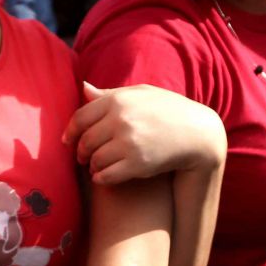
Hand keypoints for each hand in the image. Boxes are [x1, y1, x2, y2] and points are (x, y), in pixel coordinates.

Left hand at [65, 83, 226, 185]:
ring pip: (95, 159)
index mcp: (118, 100)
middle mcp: (121, 120)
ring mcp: (129, 142)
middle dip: (80, 152)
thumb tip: (83, 87)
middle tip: (82, 157)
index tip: (68, 141)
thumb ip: (109, 94)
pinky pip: (107, 175)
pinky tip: (103, 177)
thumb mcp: (141, 94)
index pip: (81, 117)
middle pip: (86, 140)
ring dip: (92, 166)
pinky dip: (100, 178)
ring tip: (95, 167)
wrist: (198, 133)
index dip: (71, 132)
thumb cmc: (168, 110)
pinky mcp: (137, 164)